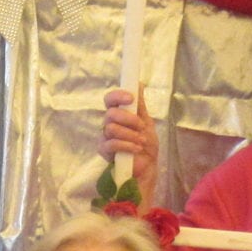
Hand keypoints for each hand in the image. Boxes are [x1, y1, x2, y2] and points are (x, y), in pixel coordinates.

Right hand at [100, 88, 160, 207]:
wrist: (148, 166)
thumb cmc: (146, 144)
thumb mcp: (147, 122)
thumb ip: (140, 105)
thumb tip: (138, 84)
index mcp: (119, 114)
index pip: (110, 99)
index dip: (117, 96)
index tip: (130, 98)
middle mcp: (109, 123)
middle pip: (110, 113)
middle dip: (128, 119)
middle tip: (141, 127)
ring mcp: (105, 137)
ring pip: (111, 128)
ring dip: (130, 135)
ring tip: (141, 141)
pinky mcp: (104, 151)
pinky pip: (111, 144)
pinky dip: (126, 145)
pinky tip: (136, 149)